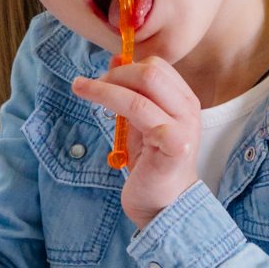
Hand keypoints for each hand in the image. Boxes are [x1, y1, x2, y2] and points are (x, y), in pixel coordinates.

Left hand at [70, 58, 201, 228]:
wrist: (165, 206)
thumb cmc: (151, 167)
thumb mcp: (140, 124)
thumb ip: (131, 94)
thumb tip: (115, 61)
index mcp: (184, 101)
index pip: (157, 66)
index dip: (127, 65)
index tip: (103, 77)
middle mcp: (188, 109)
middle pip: (151, 70)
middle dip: (115, 73)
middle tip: (90, 85)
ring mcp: (183, 125)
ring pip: (141, 88)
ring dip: (104, 85)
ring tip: (80, 88)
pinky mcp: (173, 142)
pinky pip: (137, 110)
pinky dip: (111, 101)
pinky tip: (97, 108)